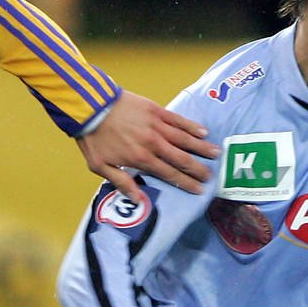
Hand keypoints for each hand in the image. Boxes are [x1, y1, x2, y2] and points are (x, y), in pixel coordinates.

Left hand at [80, 91, 217, 201]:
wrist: (91, 106)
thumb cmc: (94, 137)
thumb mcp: (101, 166)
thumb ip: (121, 182)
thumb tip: (138, 200)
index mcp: (141, 159)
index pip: (169, 174)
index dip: (186, 183)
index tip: (198, 190)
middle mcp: (153, 143)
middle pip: (181, 159)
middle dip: (198, 169)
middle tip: (211, 176)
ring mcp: (156, 125)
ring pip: (184, 139)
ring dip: (201, 148)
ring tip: (216, 154)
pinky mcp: (156, 110)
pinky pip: (178, 120)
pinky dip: (191, 127)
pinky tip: (202, 132)